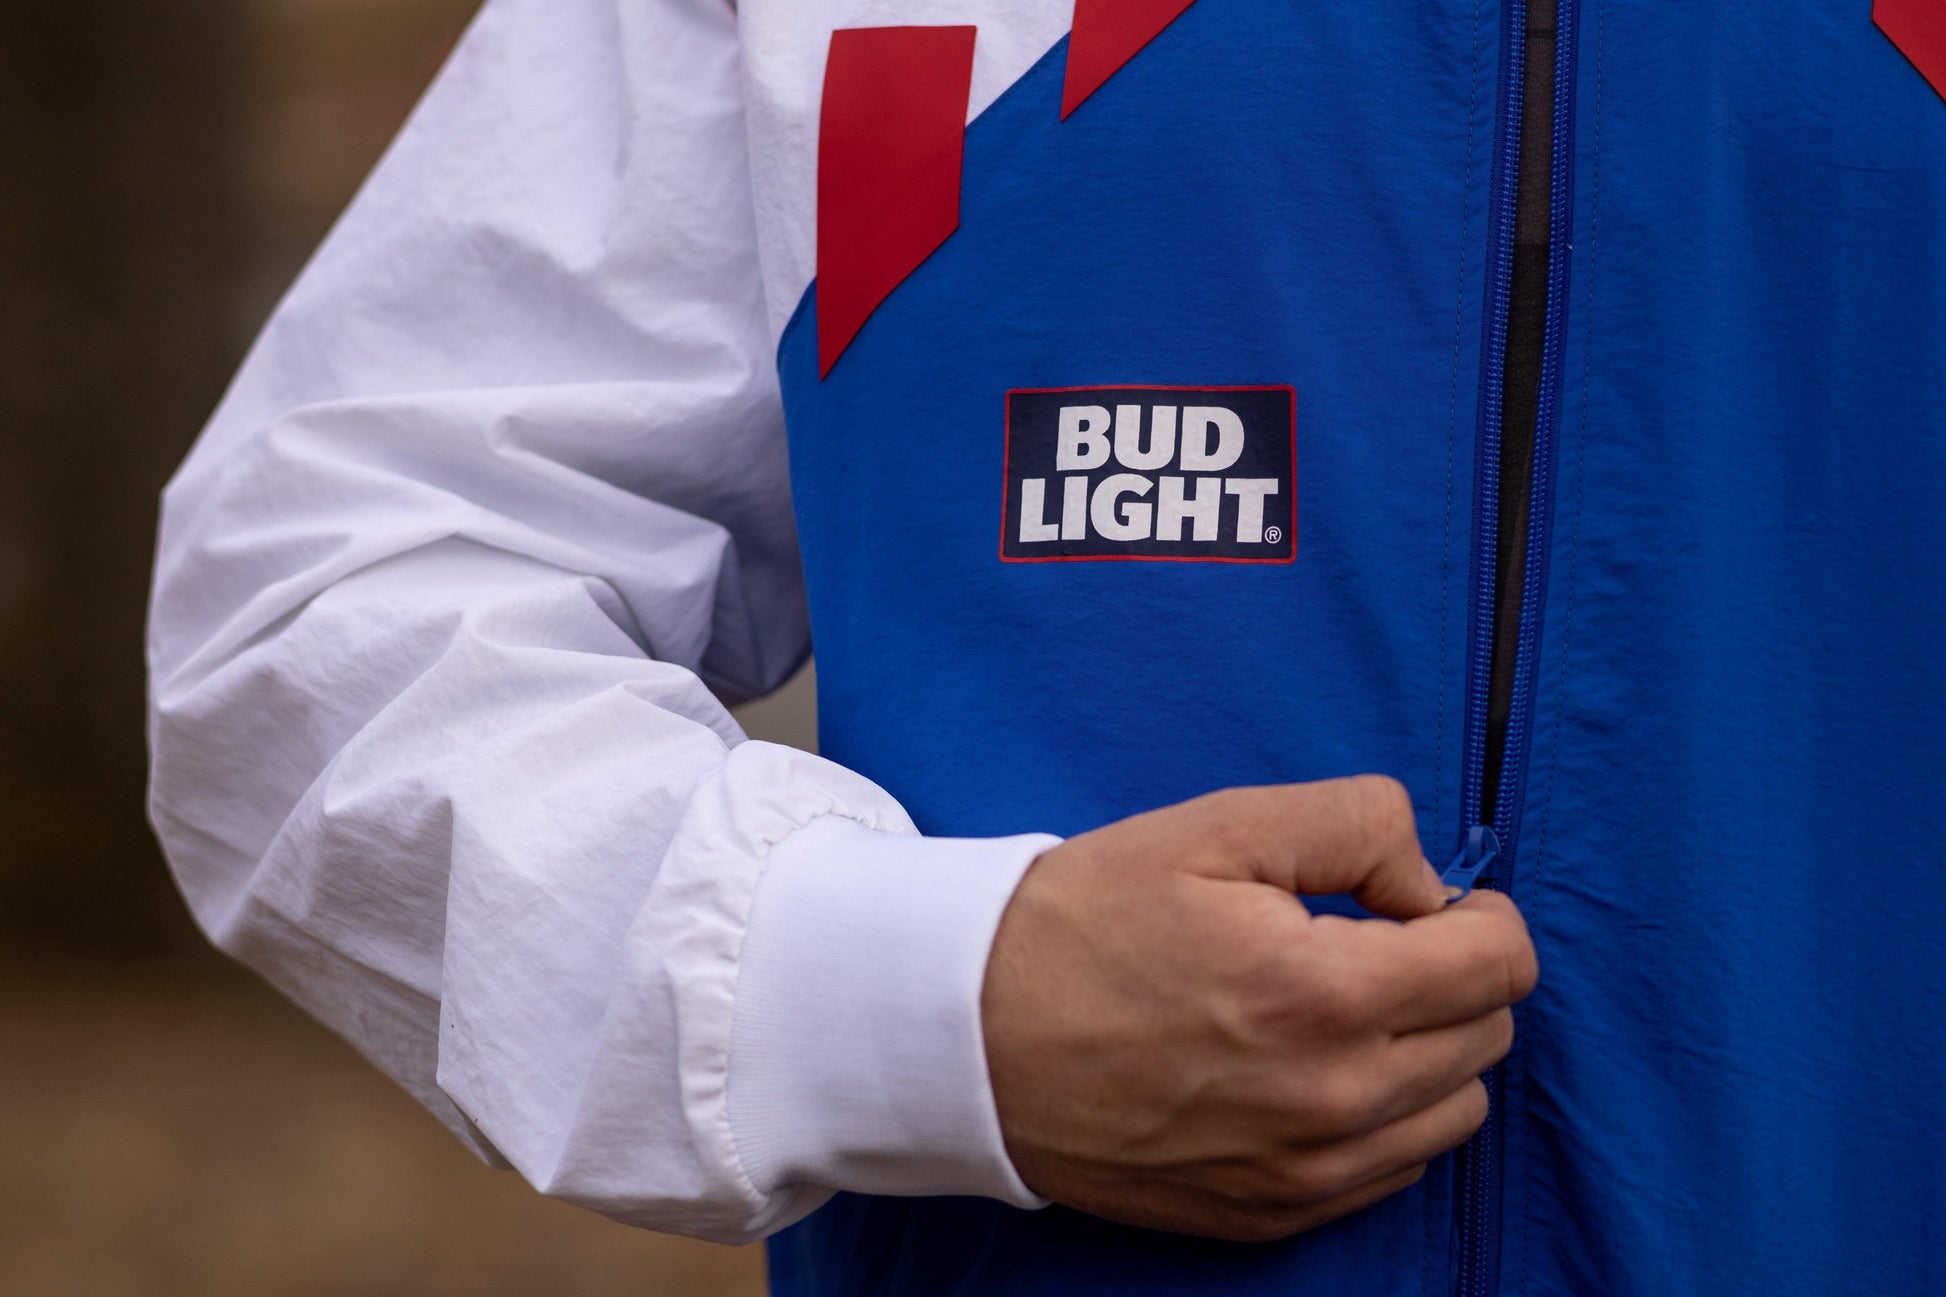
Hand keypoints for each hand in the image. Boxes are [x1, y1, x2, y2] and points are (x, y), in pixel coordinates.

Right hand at [981, 776, 1538, 1241]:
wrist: (968, 1036)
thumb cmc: (1085, 920)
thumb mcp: (1217, 826)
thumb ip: (1357, 824)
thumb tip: (1431, 886)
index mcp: (1324, 995)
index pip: (1502, 964)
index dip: (1480, 914)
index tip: (1425, 900)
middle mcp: (1332, 1101)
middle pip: (1488, 1036)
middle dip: (1450, 975)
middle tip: (1367, 941)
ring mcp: (1304, 1172)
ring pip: (1456, 1112)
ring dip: (1427, 1051)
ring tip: (1339, 1007)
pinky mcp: (1271, 1214)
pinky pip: (1395, 1169)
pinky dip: (1383, 1115)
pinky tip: (1310, 1068)